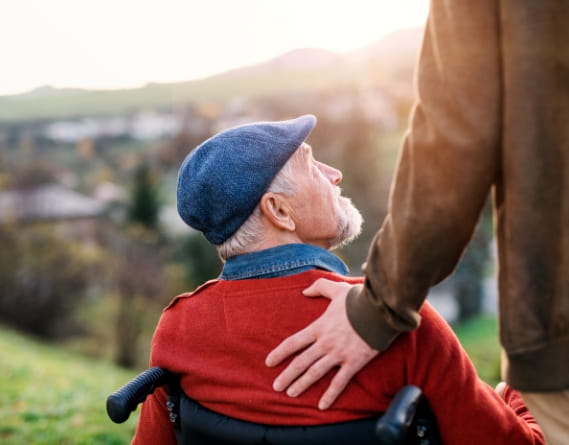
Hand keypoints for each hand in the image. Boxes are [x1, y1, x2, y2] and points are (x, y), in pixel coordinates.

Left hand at [265, 278, 378, 409]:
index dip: (279, 353)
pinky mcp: (353, 363)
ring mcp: (338, 354)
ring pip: (315, 373)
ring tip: (291, 394)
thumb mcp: (336, 288)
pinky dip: (330, 395)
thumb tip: (305, 290)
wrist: (379, 310)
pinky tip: (322, 406)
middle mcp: (325, 343)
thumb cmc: (358, 299)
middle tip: (276, 386)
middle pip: (300, 362)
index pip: (293, 343)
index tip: (269, 362)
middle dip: (286, 375)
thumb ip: (319, 287)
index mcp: (318, 327)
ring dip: (301, 385)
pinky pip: (339, 382)